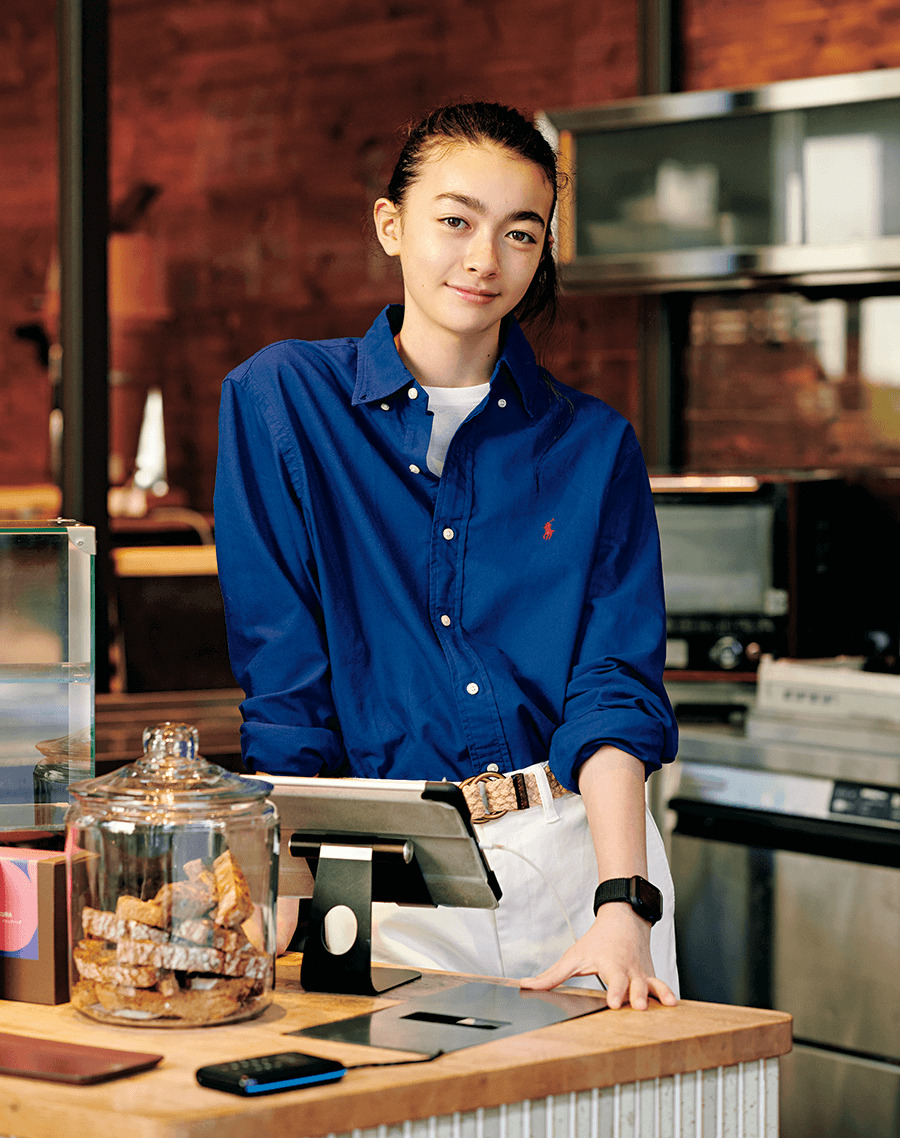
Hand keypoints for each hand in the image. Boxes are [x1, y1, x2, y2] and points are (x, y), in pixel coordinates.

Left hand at [519, 903, 677, 1009]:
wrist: (624, 918)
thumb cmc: (598, 940)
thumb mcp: (573, 956)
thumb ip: (553, 975)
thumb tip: (527, 985)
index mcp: (610, 964)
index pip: (613, 980)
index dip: (614, 991)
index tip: (613, 1002)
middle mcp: (628, 969)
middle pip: (634, 984)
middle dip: (637, 996)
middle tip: (638, 1007)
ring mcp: (642, 973)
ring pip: (653, 984)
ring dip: (659, 994)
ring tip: (668, 1005)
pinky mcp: (651, 977)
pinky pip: (661, 985)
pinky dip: (668, 994)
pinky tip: (674, 1004)